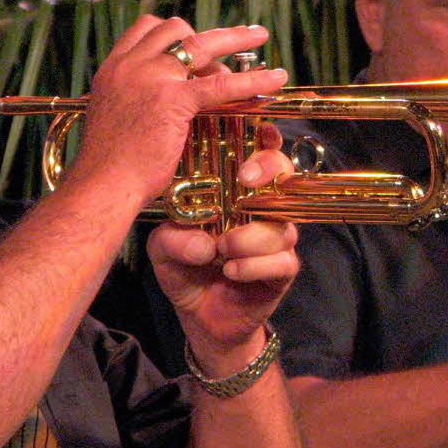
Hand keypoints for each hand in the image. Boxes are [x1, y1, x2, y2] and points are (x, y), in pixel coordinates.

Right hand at [66, 16, 287, 207]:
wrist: (102, 185)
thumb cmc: (107, 167)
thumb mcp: (113, 120)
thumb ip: (132, 103)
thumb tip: (154, 109)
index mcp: (113, 69)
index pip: (145, 29)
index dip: (173, 32)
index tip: (192, 42)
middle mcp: (130, 65)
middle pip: (174, 28)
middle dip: (206, 34)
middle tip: (235, 38)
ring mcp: (151, 78)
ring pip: (201, 44)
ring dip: (234, 38)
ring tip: (260, 36)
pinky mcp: (173, 100)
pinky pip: (222, 84)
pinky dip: (252, 80)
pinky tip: (275, 79)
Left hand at [147, 137, 298, 374]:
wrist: (200, 318)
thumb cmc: (183, 269)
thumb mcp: (163, 249)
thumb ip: (170, 237)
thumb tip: (202, 243)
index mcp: (234, 192)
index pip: (256, 153)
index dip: (264, 137)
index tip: (260, 129)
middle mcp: (261, 208)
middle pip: (285, 174)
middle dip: (268, 169)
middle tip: (245, 179)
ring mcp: (276, 237)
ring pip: (281, 224)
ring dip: (250, 236)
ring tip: (221, 250)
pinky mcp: (284, 269)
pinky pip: (282, 260)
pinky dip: (253, 266)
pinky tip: (230, 271)